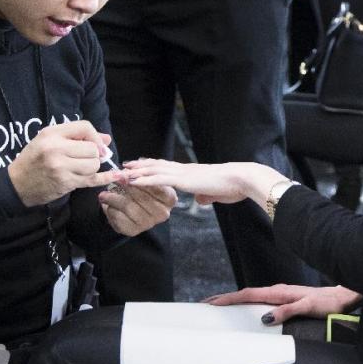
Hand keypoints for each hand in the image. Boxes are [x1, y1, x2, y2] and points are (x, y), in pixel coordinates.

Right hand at [8, 121, 111, 206]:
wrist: (15, 185)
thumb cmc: (33, 159)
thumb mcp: (49, 140)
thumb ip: (78, 136)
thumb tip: (106, 140)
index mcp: (51, 134)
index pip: (85, 127)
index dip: (94, 136)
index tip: (94, 144)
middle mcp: (56, 149)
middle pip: (92, 149)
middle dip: (92, 154)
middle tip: (82, 159)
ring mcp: (61, 168)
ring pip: (94, 165)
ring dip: (91, 167)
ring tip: (79, 168)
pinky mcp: (65, 183)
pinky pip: (92, 180)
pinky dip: (104, 178)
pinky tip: (115, 175)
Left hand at [98, 180, 176, 236]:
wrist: (136, 213)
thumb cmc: (144, 192)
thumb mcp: (149, 181)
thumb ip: (143, 174)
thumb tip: (130, 167)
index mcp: (170, 199)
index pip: (156, 187)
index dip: (141, 179)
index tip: (127, 173)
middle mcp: (162, 213)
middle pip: (141, 196)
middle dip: (125, 185)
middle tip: (114, 178)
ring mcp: (148, 223)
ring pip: (128, 206)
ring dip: (113, 198)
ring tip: (103, 193)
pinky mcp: (134, 231)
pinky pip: (119, 217)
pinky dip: (111, 209)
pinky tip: (107, 204)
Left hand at [124, 158, 285, 206]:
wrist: (240, 179)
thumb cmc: (232, 186)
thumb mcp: (215, 193)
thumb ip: (206, 195)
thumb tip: (201, 199)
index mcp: (192, 172)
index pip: (168, 167)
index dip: (153, 166)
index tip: (141, 165)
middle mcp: (185, 169)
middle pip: (157, 164)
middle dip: (140, 165)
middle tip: (124, 165)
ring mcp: (183, 173)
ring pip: (154, 169)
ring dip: (137, 171)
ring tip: (122, 171)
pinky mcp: (184, 180)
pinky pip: (159, 179)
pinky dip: (144, 179)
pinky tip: (133, 180)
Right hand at [203, 284, 362, 324]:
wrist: (343, 296)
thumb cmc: (328, 303)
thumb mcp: (309, 307)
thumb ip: (288, 311)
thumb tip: (265, 318)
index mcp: (280, 292)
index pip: (249, 295)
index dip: (230, 299)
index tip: (212, 303)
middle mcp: (279, 290)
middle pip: (247, 293)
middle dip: (226, 298)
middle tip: (206, 304)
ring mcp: (282, 293)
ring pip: (253, 295)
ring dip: (235, 299)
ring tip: (219, 304)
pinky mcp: (285, 297)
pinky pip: (261, 299)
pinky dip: (247, 302)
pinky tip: (245, 306)